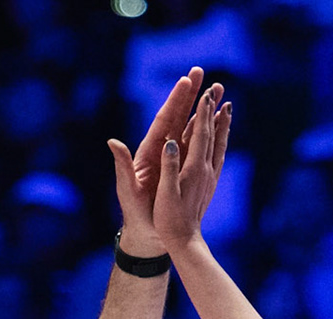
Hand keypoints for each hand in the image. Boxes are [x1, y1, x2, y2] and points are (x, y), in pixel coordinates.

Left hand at [108, 68, 208, 254]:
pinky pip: (198, 144)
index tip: (186, 81)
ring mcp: (175, 158)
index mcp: (149, 152)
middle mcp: (163, 150)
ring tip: (216, 89)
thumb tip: (113, 143)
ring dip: (202, 108)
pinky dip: (208, 130)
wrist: (148, 233)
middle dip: (190, 95)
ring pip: (191, 127)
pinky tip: (219, 118)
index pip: (164, 120)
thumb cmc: (135, 213)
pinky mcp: (185, 168)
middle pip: (178, 116)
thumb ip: (122, 166)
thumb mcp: (126, 189)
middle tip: (201, 72)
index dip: (175, 101)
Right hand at [150, 81, 231, 253]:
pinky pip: (218, 156)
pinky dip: (221, 141)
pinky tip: (222, 137)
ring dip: (222, 124)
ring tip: (227, 108)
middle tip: (217, 91)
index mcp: (194, 169)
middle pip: (212, 134)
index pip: (200, 134)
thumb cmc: (169, 219)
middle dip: (213, 111)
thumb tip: (170, 142)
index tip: (205, 93)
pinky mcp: (210, 184)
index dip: (203, 113)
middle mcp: (206, 170)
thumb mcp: (165, 192)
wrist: (184, 241)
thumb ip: (168, 165)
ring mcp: (210, 177)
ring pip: (219, 144)